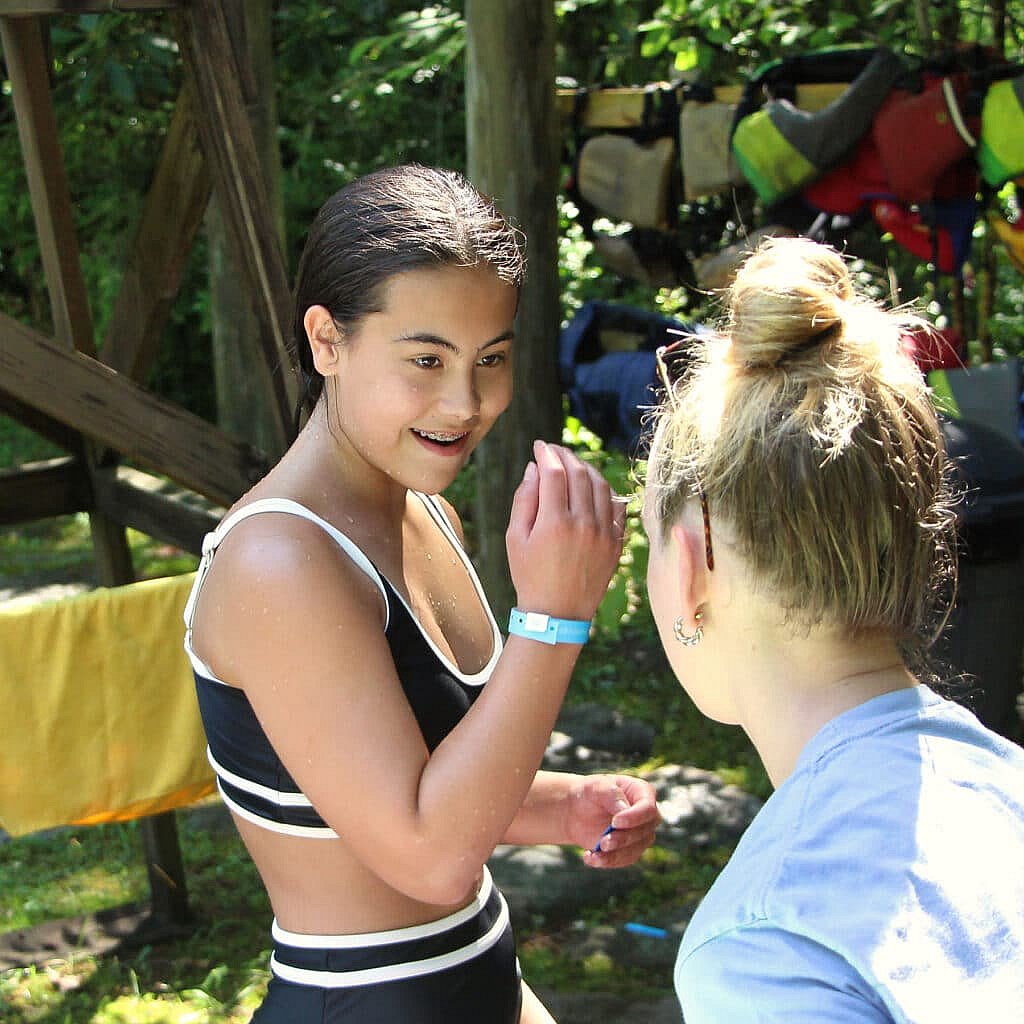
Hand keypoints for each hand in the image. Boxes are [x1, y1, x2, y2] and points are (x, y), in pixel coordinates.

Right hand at [506, 440, 626, 621]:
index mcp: (554, 522)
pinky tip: (593, 485)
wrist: (557, 613)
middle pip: (579, 473)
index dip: (546, 454)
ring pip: (600, 485)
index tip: (539, 446)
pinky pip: (616, 505)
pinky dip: (605, 489)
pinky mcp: (616, 542)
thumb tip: (534, 468)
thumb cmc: (530, 575)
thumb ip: (524, 499)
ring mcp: (603, 533)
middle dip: (565, 456)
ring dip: (586, 468)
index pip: (554, 472)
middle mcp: (583, 524)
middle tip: (554, 451)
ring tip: (573, 464)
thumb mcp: (515, 538)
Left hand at [565, 774, 660, 868]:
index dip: (634, 818)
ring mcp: (641, 835)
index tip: (615, 822)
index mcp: (643, 793)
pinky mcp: (630, 850)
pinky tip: (589, 857)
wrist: (578, 810)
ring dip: (615, 854)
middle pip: (645, 832)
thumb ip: (612, 794)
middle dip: (623, 839)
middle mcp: (647, 816)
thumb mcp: (597, 786)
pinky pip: (623, 860)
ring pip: (635, 850)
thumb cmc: (590, 792)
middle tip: (602, 842)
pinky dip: (606, 861)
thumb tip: (625, 808)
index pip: (648, 809)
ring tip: (593, 853)